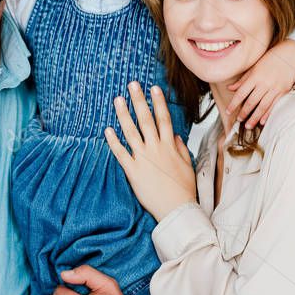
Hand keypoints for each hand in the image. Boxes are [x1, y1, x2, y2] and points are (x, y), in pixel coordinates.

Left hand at [105, 81, 196, 221]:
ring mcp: (143, 159)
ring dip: (123, 114)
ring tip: (117, 100)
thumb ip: (180, 149)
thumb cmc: (183, 190)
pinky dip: (113, 141)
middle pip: (146, 119)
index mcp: (169, 147)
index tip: (153, 88)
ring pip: (131, 132)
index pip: (163, 119)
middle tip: (132, 84)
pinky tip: (107, 130)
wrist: (176, 210)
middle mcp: (155, 149)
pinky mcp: (132, 171)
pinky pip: (120, 153)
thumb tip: (175, 136)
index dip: (158, 102)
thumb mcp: (187, 166)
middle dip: (139, 100)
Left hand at [226, 40, 294, 128]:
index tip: (228, 111)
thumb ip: (242, 80)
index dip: (234, 104)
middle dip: (244, 113)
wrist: (289, 54)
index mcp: (255, 76)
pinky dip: (268, 114)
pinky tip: (262, 121)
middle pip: (251, 102)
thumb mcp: (254, 67)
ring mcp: (275, 87)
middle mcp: (264, 83)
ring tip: (248, 125)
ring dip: (254, 117)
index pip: (241, 93)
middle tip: (238, 120)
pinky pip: (274, 105)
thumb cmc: (269, 60)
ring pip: (263, 106)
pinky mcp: (284, 91)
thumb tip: (230, 89)